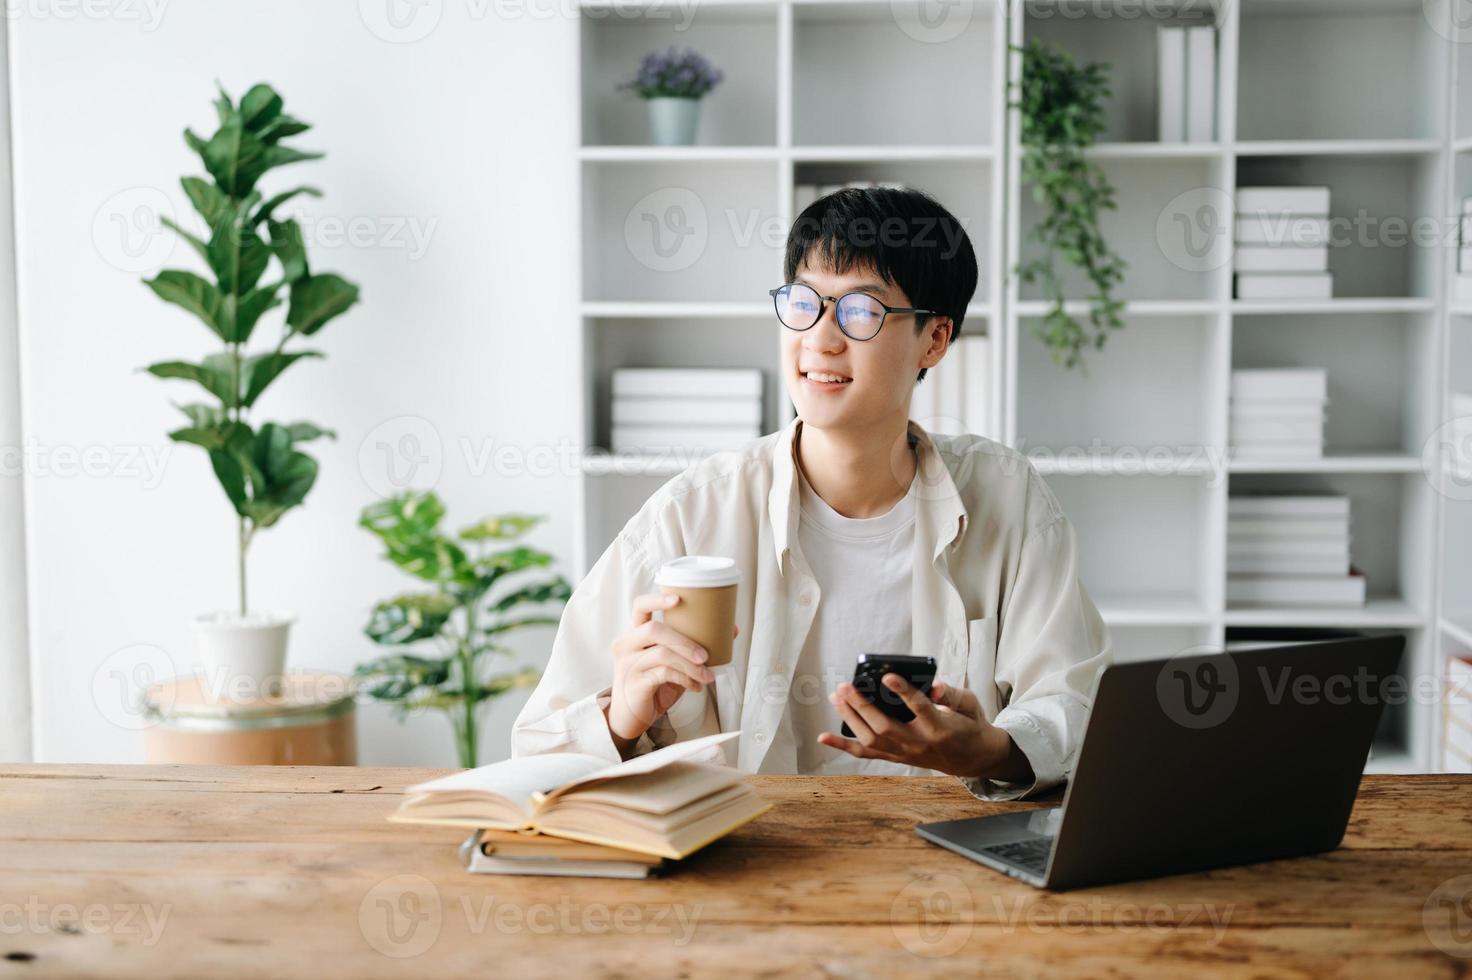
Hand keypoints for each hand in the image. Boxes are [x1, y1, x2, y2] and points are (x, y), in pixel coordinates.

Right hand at [604, 592, 734, 755]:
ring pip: (662, 654)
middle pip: (654, 629)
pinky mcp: (633, 683)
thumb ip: (692, 648)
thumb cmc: (654, 684)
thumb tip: (730, 629)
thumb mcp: (672, 663)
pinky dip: (685, 679)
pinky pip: (663, 674)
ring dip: (690, 666)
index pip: (640, 606)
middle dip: (685, 641)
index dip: (657, 599)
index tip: (678, 599)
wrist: (632, 716)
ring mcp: (627, 663)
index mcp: (635, 633)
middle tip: (705, 656)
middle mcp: (626, 644)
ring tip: (708, 676)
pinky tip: (696, 686)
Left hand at [817, 675, 1032, 782]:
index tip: (887, 676)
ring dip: (850, 718)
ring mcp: (905, 754)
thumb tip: (935, 685)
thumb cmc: (969, 725)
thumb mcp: (970, 705)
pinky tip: (824, 737)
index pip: (919, 708)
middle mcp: (919, 744)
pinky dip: (843, 745)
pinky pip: (866, 753)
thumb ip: (952, 694)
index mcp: (941, 728)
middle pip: (885, 727)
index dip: (902, 691)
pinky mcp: (896, 757)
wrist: (971, 758)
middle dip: (862, 706)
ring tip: (837, 696)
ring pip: (872, 739)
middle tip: (846, 685)